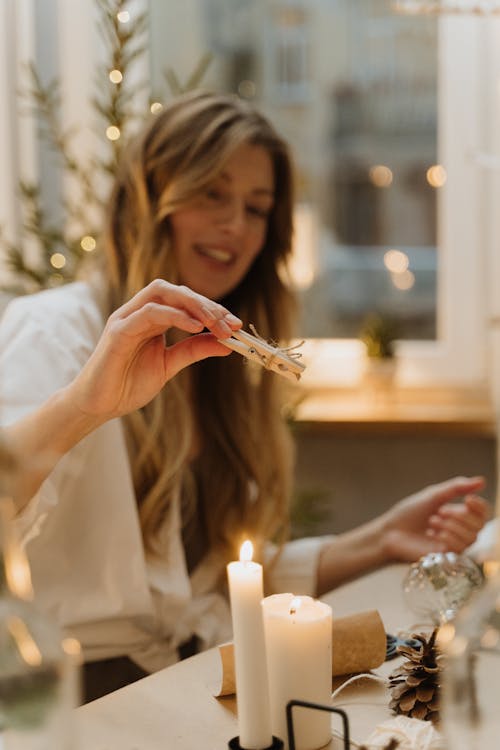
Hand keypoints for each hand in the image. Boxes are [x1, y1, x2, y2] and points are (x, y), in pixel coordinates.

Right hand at [66, 279, 241, 422]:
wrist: (99, 406)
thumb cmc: (128, 384)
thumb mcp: (170, 365)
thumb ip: (194, 350)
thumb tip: (226, 342)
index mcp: (151, 318)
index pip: (185, 301)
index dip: (212, 310)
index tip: (237, 325)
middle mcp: (138, 312)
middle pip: (176, 290)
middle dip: (207, 305)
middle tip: (231, 325)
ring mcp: (126, 318)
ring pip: (162, 293)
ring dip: (194, 305)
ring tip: (216, 324)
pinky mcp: (118, 331)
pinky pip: (148, 313)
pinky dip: (173, 315)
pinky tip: (194, 326)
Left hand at [381, 476, 489, 562]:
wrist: (390, 532)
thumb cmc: (409, 513)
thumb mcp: (433, 495)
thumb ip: (456, 488)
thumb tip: (482, 481)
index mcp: (458, 513)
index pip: (483, 512)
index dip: (481, 506)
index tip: (468, 499)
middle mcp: (460, 530)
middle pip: (480, 524)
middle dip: (460, 515)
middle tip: (440, 511)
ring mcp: (454, 544)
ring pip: (471, 537)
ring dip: (452, 526)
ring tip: (432, 521)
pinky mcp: (448, 557)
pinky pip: (460, 548)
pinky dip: (447, 538)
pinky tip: (431, 534)